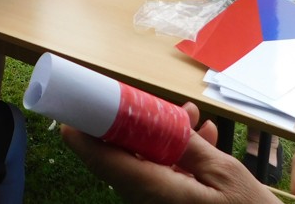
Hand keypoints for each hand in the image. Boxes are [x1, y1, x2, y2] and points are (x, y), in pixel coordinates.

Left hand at [62, 103, 275, 203]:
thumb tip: (160, 120)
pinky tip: (204, 135)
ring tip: (189, 115)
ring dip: (160, 137)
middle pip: (122, 160)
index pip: (106, 164)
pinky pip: (165, 176)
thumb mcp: (224, 173)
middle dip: (129, 126)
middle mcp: (149, 201)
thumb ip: (188, 146)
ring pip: (146, 165)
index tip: (70, 116)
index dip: (84, 140)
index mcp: (155, 192)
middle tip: (136, 100)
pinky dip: (177, 155)